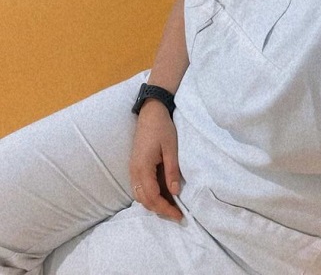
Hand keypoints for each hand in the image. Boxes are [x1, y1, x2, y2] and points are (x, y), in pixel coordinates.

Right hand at [130, 99, 182, 220]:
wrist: (150, 113)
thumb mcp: (171, 148)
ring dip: (154, 203)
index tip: (179, 215)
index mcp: (143, 168)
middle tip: (177, 214)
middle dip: (160, 210)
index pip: (152, 197)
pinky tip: (163, 193)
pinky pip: (140, 187)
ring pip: (140, 196)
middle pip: (144, 200)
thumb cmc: (162, 128)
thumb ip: (172, 171)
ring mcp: (133, 169)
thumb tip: (175, 192)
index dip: (165, 209)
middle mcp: (134, 171)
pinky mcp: (135, 166)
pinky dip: (150, 195)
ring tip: (172, 205)